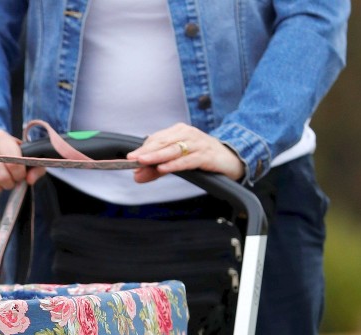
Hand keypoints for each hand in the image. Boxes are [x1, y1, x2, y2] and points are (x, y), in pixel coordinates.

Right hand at [0, 130, 45, 196]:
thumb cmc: (8, 157)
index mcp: (1, 137)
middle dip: (8, 183)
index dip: (19, 175)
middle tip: (8, 182)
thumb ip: (36, 168)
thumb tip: (29, 180)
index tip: (19, 176)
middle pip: (1, 175)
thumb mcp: (25, 159)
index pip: (14, 162)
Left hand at [126, 123, 244, 182]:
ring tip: (142, 162)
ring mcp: (197, 143)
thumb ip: (156, 169)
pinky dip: (174, 164)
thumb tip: (137, 176)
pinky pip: (187, 160)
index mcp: (179, 131)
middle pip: (162, 142)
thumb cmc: (202, 156)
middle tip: (132, 160)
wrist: (231, 158)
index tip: (129, 159)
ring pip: (173, 150)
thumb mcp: (177, 161)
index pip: (156, 139)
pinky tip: (164, 168)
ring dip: (156, 156)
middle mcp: (187, 134)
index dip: (142, 149)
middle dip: (146, 152)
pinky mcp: (206, 155)